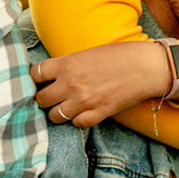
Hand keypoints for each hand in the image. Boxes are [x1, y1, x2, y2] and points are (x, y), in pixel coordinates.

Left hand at [28, 40, 171, 127]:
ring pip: (55, 116)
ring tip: (65, 107)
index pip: (34, 75)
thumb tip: (50, 76)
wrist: (145, 67)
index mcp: (67, 64)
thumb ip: (67, 65)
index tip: (37, 82)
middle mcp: (71, 84)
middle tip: (50, 97)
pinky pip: (76, 124)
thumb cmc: (118, 55)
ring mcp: (84, 101)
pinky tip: (83, 112)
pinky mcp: (98, 114)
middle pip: (41, 99)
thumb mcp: (87, 53)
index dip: (33, 80)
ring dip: (58, 112)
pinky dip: (77, 120)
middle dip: (43, 98)